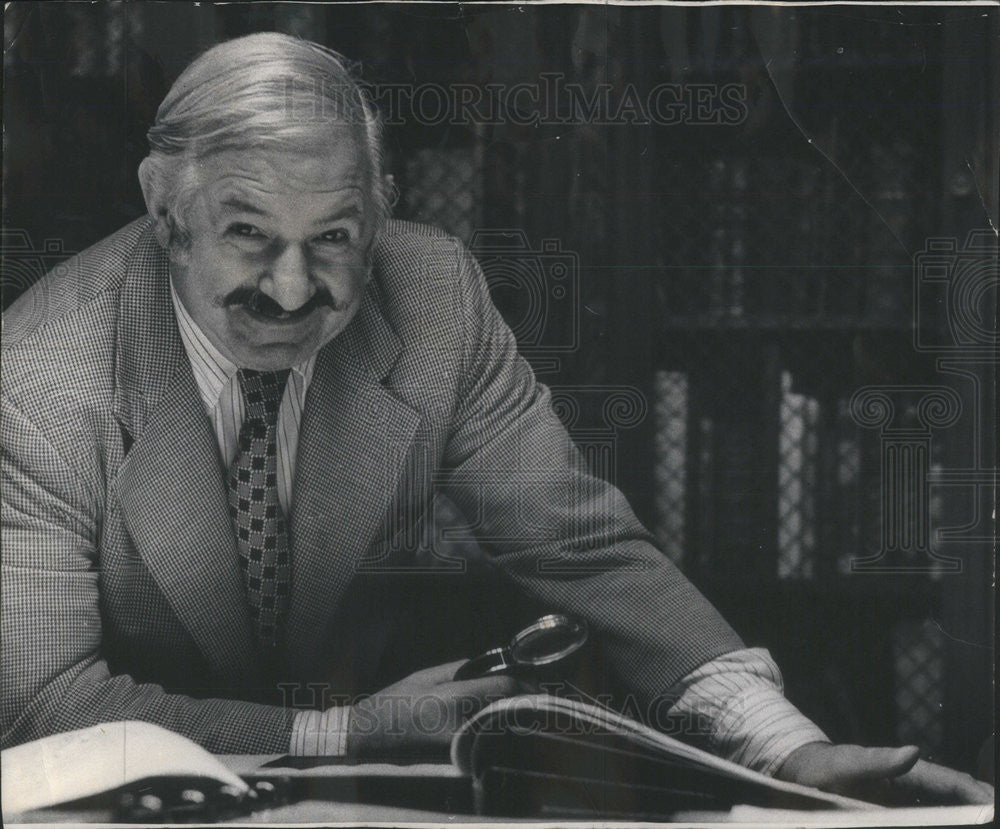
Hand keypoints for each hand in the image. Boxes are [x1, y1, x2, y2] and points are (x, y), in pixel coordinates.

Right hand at [345, 660, 528, 758]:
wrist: (367, 740)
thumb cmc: (394, 704)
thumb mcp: (425, 677)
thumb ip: (461, 669)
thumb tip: (491, 668)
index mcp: (455, 700)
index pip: (505, 691)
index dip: (525, 685)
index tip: (534, 683)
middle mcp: (463, 726)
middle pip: (509, 714)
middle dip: (523, 705)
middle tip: (530, 698)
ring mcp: (461, 749)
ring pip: (501, 732)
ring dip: (513, 722)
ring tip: (516, 712)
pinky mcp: (457, 763)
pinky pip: (487, 746)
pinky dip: (497, 737)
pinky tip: (496, 730)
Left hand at [775, 741, 994, 805]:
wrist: (805, 775)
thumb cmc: (826, 768)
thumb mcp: (849, 764)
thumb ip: (879, 760)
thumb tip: (914, 752)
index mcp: (907, 770)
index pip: (952, 782)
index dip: (978, 795)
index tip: (993, 807)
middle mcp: (913, 784)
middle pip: (956, 795)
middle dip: (979, 805)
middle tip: (993, 818)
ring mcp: (907, 800)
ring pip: (946, 808)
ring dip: (964, 815)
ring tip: (981, 822)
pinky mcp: (898, 811)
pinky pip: (929, 817)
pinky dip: (945, 820)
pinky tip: (952, 825)